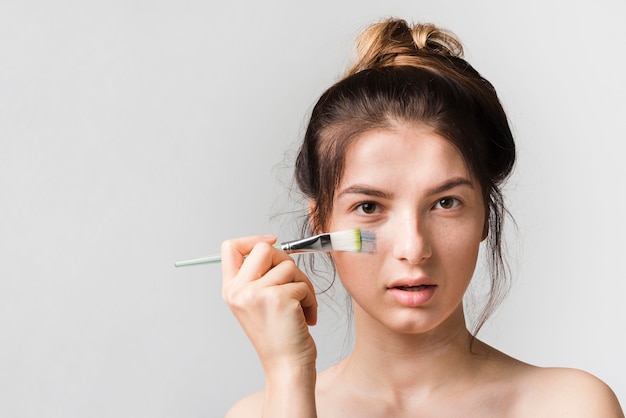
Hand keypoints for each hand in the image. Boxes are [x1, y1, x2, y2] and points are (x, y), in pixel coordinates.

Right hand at [221, 235, 317, 372]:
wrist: (287, 367)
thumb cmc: (278, 336)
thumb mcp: (256, 303)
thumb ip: (257, 276)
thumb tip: (272, 244)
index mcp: (231, 290)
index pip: (230, 247)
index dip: (252, 239)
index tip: (272, 241)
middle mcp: (239, 291)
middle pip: (263, 249)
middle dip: (286, 262)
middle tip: (293, 283)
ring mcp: (256, 294)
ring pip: (289, 266)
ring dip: (303, 285)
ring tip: (300, 308)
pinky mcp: (278, 298)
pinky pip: (302, 284)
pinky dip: (311, 300)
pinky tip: (305, 319)